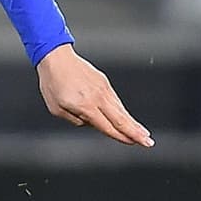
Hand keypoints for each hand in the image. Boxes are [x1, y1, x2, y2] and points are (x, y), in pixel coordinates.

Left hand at [37, 45, 153, 146]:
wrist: (56, 57)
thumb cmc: (52, 83)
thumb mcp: (56, 109)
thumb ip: (75, 120)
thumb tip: (91, 124)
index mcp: (85, 106)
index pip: (106, 126)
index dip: (121, 136)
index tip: (134, 143)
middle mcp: (97, 97)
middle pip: (120, 119)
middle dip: (135, 132)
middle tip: (148, 142)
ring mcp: (102, 88)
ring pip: (120, 109)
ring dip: (133, 122)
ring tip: (143, 133)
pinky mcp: (103, 82)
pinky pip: (115, 100)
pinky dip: (122, 111)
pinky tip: (128, 118)